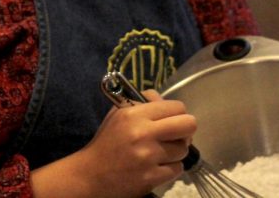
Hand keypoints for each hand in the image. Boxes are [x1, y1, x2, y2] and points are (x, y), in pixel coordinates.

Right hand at [31, 90, 195, 197]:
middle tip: (177, 135)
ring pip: (183, 149)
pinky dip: (171, 168)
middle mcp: (143, 133)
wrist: (90, 175)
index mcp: (135, 114)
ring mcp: (148, 157)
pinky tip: (159, 166)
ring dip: (176, 151)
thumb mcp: (119, 113)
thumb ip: (143, 102)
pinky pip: (177, 169)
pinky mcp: (151, 178)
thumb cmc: (107, 141)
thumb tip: (165, 100)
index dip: (179, 113)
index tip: (173, 120)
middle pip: (188, 125)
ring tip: (163, 153)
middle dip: (186, 130)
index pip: (176, 107)